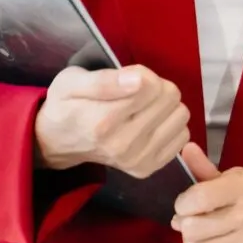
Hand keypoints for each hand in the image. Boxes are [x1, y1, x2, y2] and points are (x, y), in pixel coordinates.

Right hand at [33, 65, 190, 178]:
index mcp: (103, 122)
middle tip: (134, 93)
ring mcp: (137, 160)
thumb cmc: (67, 105)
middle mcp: (122, 145)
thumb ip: (105, 80)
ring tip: (142, 108)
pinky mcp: (147, 168)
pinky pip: (182, 136)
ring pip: (181, 115)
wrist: (59, 141)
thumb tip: (139, 81)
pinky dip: (170, 124)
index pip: (151, 85)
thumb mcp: (72, 82)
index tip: (125, 79)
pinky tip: (150, 124)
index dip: (141, 74)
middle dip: (155, 87)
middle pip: (170, 97)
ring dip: (165, 105)